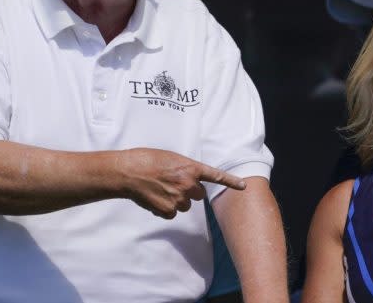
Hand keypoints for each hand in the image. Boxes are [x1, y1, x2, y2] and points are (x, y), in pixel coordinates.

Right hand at [119, 148, 245, 218]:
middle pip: (198, 194)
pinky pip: (172, 214)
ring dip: (176, 200)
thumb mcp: (172, 158)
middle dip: (189, 191)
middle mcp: (188, 184)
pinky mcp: (168, 210)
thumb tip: (189, 179)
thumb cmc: (147, 160)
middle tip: (173, 183)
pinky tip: (155, 198)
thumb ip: (185, 169)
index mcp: (190, 168)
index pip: (216, 176)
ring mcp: (178, 199)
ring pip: (185, 205)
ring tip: (160, 189)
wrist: (128, 172)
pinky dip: (164, 208)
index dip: (231, 182)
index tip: (244, 186)